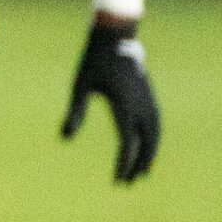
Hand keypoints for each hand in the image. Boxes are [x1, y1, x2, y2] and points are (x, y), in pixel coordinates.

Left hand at [62, 22, 158, 181]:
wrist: (115, 38)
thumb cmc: (92, 63)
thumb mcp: (79, 86)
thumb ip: (74, 112)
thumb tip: (64, 138)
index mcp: (123, 104)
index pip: (126, 141)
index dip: (123, 162)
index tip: (116, 180)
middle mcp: (140, 104)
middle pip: (145, 142)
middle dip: (138, 164)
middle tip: (128, 183)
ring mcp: (148, 100)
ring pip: (155, 134)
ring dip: (150, 154)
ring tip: (142, 173)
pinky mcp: (150, 96)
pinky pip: (156, 124)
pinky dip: (154, 139)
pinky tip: (147, 148)